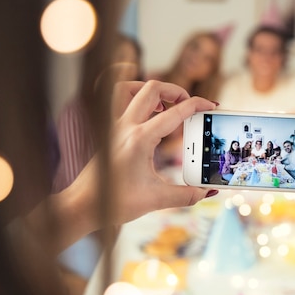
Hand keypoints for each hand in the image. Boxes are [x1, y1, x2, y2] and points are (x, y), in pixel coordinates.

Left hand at [71, 80, 217, 225]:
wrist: (83, 206)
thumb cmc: (114, 202)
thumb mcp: (156, 200)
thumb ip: (186, 195)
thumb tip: (207, 191)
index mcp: (140, 139)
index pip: (175, 112)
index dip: (197, 105)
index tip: (211, 105)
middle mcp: (125, 127)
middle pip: (152, 89)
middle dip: (175, 91)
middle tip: (189, 104)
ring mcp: (114, 127)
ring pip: (131, 89)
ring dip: (152, 91)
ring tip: (167, 105)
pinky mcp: (108, 133)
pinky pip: (120, 103)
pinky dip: (137, 100)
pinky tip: (149, 117)